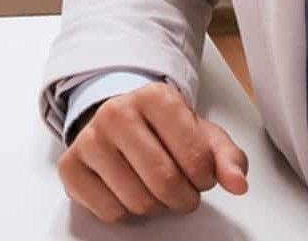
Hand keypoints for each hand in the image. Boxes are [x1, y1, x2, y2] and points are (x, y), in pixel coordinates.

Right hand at [58, 82, 248, 222]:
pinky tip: (123, 186)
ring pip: (138, 201)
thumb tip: (236, 182)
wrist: (117, 121)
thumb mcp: (203, 135)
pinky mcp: (70, 165)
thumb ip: (227, 158)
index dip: (204, 177)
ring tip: (149, 183)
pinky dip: (123, 210)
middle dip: (181, 197)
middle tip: (177, 186)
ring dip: (153, 204)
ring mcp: (89, 137)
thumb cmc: (163, 131)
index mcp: (154, 97)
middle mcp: (116, 111)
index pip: (197, 159)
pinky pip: (109, 211)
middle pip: (165, 183)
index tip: (197, 170)